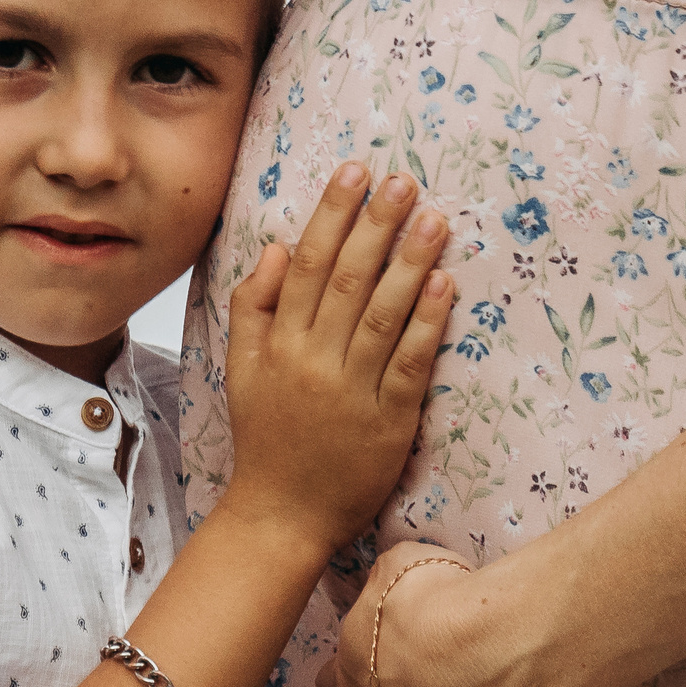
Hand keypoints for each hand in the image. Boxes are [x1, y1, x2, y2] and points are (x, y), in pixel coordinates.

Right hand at [223, 163, 453, 552]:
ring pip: (382, 314)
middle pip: (347, 279)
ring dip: (410, 263)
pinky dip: (427, 322)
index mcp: (279, 343)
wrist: (282, 514)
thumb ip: (253, 307)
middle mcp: (313, 360)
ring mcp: (352, 390)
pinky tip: (445, 285)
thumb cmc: (266, 437)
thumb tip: (274, 246)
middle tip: (403, 180)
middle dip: (376, 224)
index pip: (306, 263)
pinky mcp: (388, 421)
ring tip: (433, 219)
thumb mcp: (240, 369)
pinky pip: (410, 363)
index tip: (356, 171)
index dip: (333, 213)